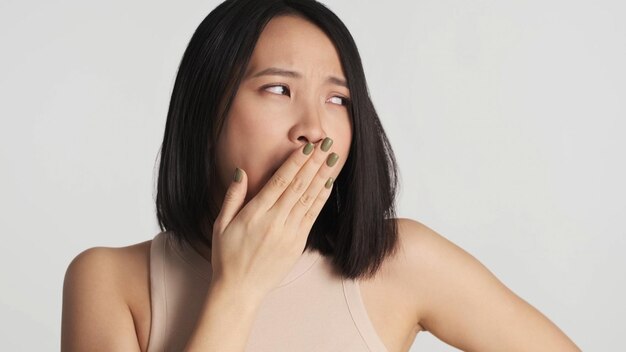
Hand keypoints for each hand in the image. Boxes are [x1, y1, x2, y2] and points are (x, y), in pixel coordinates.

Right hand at [210, 137, 339, 298]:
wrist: (240, 290)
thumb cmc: (226, 256)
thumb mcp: (221, 224)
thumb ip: (233, 197)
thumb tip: (241, 172)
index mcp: (255, 214)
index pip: (280, 181)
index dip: (296, 162)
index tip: (307, 147)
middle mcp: (275, 221)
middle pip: (299, 186)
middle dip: (314, 163)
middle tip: (326, 144)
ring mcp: (289, 233)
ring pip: (309, 198)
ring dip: (322, 176)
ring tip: (332, 158)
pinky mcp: (297, 244)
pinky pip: (312, 215)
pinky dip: (321, 198)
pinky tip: (328, 183)